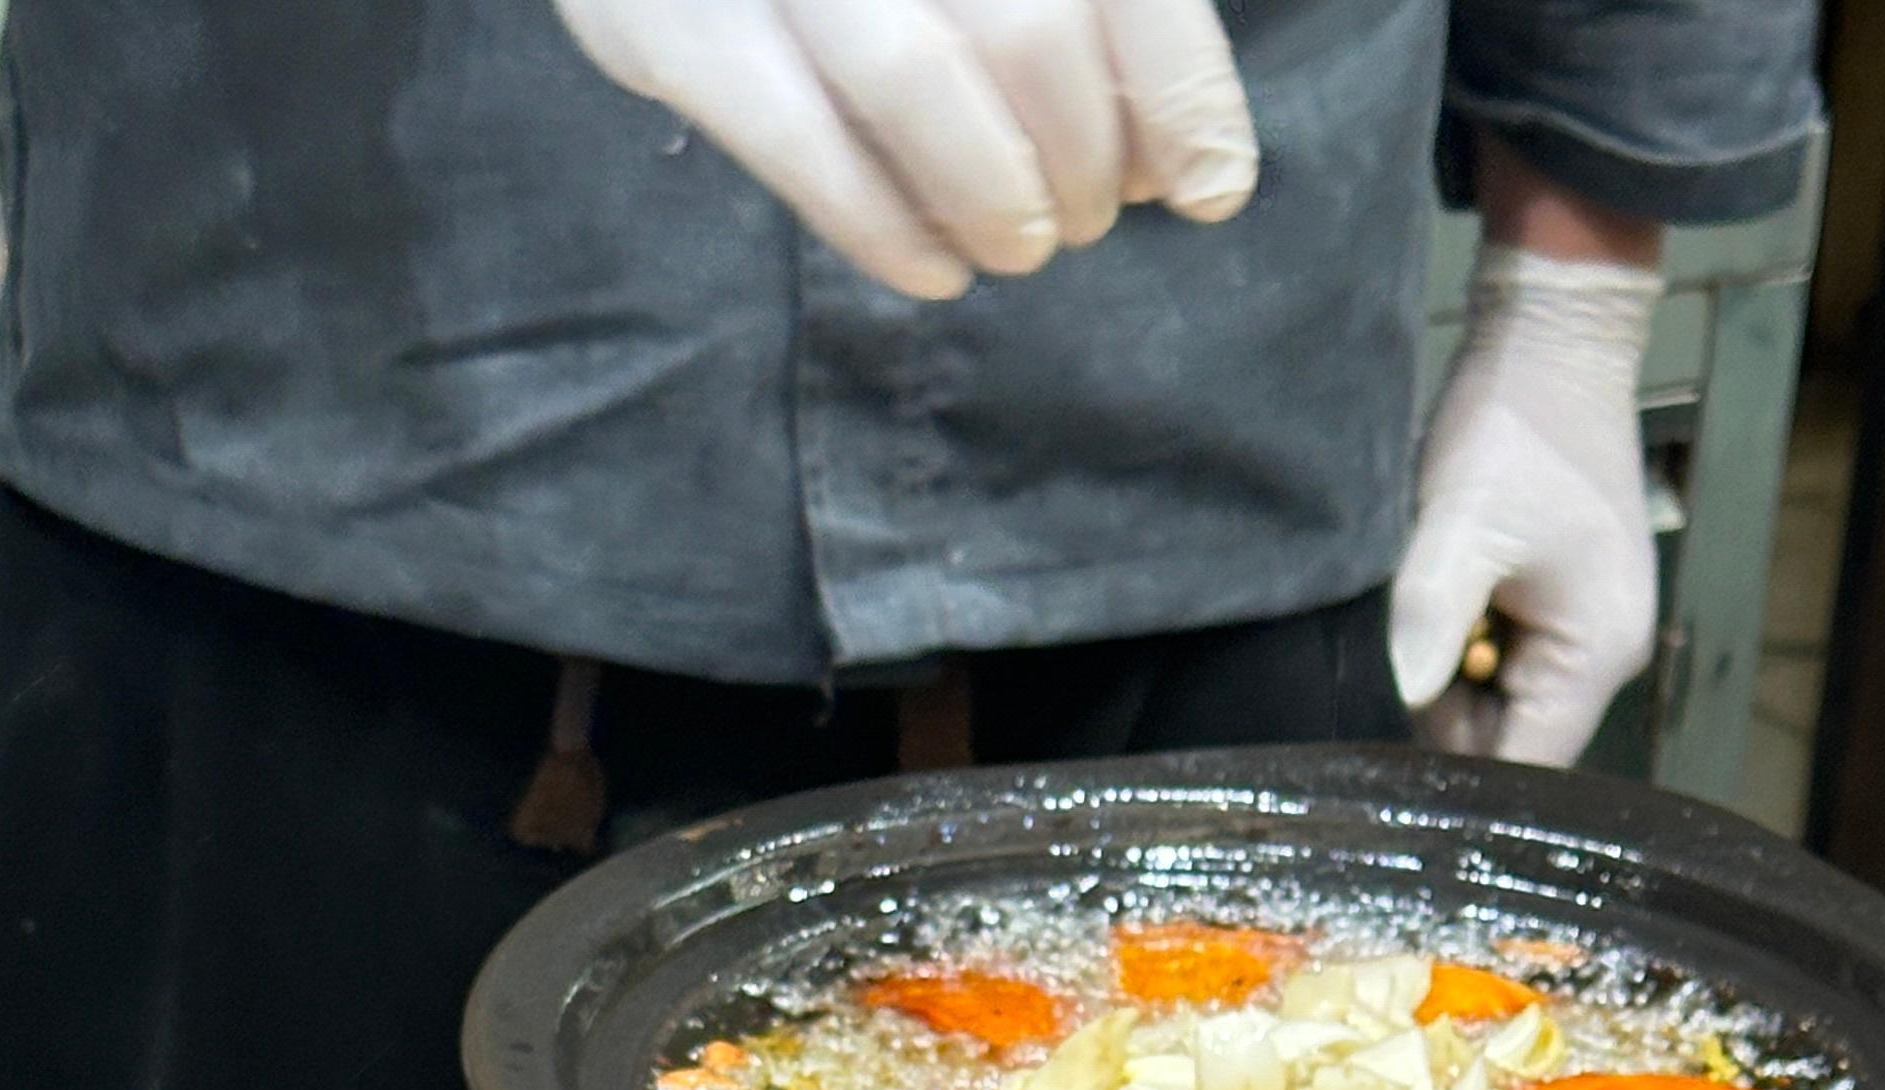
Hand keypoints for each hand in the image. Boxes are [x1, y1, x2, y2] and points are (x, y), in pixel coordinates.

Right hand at [554, 0, 1257, 301]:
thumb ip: (1088, 16)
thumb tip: (1182, 163)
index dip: (1179, 92)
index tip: (1210, 187)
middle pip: (1030, 29)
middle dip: (1081, 158)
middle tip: (1084, 219)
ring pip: (914, 86)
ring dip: (991, 199)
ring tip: (1016, 247)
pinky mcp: (674, 28)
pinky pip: (799, 146)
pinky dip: (885, 230)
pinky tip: (933, 269)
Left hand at [1391, 239, 1663, 766]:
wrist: (1551, 344)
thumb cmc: (1515, 427)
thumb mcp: (1460, 524)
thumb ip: (1431, 616)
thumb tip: (1405, 696)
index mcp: (1595, 652)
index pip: (1523, 767)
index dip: (1452, 773)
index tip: (1388, 747)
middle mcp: (1602, 657)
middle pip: (1504, 744)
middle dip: (1442, 716)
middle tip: (1402, 650)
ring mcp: (1583, 634)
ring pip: (1493, 707)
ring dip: (1446, 677)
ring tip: (1429, 606)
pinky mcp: (1559, 611)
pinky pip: (1496, 665)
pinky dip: (1458, 646)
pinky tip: (1442, 599)